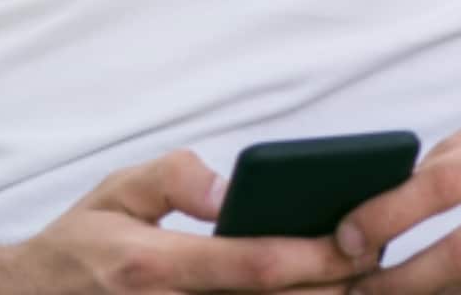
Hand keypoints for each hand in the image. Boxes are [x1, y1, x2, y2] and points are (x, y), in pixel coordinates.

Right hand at [5, 149, 363, 293]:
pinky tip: (314, 294)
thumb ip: (174, 178)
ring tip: (355, 279)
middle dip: (334, 287)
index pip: (252, 265)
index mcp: (154, 266)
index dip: (313, 255)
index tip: (358, 238)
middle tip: (378, 262)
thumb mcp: (116, 191)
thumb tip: (231, 187)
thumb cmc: (81, 244)